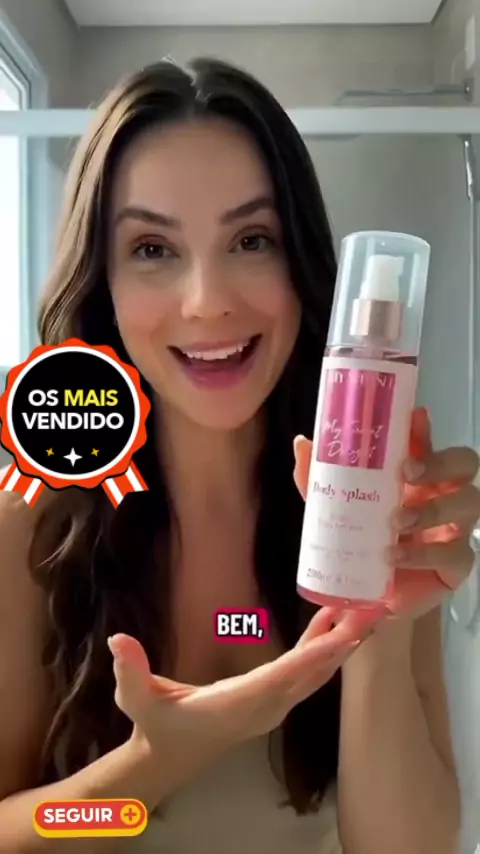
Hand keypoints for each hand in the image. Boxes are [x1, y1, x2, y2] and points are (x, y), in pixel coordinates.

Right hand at [108, 608, 367, 758]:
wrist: (169, 756)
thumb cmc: (154, 724)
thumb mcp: (135, 699)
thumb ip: (130, 672)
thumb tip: (119, 641)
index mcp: (238, 703)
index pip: (285, 676)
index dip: (317, 653)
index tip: (347, 633)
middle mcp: (265, 707)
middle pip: (312, 673)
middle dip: (343, 643)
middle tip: (372, 611)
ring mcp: (273, 707)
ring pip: (315, 674)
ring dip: (339, 645)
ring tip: (362, 611)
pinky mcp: (273, 702)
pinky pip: (306, 675)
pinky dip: (324, 651)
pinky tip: (332, 625)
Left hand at [293, 407, 479, 621]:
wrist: (368, 598)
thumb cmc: (362, 543)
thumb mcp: (337, 510)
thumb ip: (321, 480)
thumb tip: (302, 443)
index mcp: (417, 477)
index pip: (428, 444)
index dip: (424, 429)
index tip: (413, 417)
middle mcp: (442, 494)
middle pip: (465, 463)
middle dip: (441, 461)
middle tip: (407, 471)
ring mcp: (455, 527)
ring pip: (469, 502)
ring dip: (433, 509)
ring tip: (397, 521)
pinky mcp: (456, 563)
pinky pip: (454, 552)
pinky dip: (423, 553)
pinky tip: (396, 556)